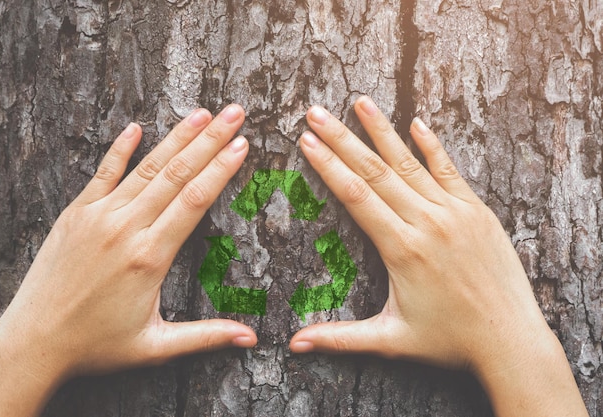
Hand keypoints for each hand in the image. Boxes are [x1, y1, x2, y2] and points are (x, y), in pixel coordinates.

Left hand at [0, 105, 256, 416]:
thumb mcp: (156, 346)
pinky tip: (136, 127)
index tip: (242, 145)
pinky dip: (120, 148)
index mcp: (150, 257)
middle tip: (233, 114)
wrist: (34, 342)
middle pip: (177, 174)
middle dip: (210, 140)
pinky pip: (102, 173)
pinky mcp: (76, 214)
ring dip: (176, 138)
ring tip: (201, 114)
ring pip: (146, 168)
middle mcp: (126, 228)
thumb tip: (250, 339)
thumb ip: (206, 336)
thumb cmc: (95, 346)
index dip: (222, 169)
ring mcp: (98, 216)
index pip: (196, 200)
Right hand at [290, 96, 586, 416]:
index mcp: (402, 250)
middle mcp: (427, 223)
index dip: (328, 166)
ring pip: (411, 164)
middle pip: (375, 172)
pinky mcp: (477, 212)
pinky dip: (432, 147)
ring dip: (382, 131)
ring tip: (360, 102)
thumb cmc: (448, 342)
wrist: (510, 339)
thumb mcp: (389, 340)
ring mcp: (455, 213)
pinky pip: (450, 171)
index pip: (356, 196)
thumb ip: (339, 338)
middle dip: (341, 140)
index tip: (307, 142)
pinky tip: (417, 123)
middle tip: (316, 113)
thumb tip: (293, 346)